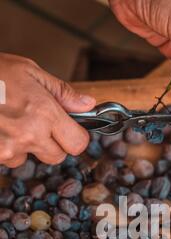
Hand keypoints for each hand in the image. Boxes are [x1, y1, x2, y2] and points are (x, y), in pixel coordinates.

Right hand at [0, 53, 95, 167]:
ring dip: (25, 145)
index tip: (70, 130)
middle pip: (57, 156)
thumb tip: (88, 105)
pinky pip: (8, 159)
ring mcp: (9, 148)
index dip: (76, 137)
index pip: (77, 144)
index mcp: (44, 113)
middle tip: (36, 123)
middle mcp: (29, 135)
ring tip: (10, 120)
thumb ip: (62, 92)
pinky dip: (6, 147)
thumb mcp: (29, 72)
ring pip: (29, 158)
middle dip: (52, 143)